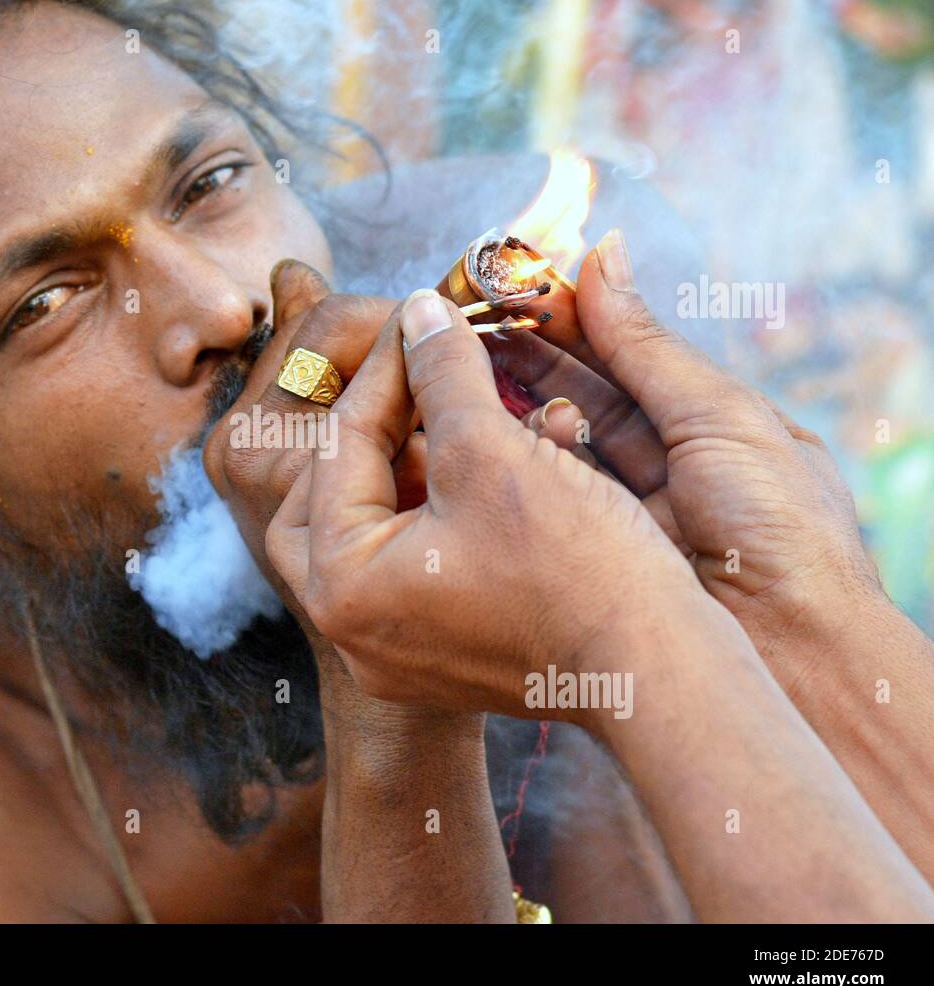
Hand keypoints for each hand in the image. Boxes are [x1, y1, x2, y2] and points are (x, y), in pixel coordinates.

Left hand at [264, 287, 708, 716]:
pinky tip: (481, 470)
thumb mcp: (493, 448)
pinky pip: (409, 566)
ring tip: (453, 419)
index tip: (419, 318)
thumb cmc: (576, 568)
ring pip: (369, 529)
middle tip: (415, 383)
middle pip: (326, 496)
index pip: (339, 446)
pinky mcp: (436, 658)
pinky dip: (435, 511)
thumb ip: (441, 370)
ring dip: (406, 466)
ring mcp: (391, 653)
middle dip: (370, 429)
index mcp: (341, 584)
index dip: (387, 368)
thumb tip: (418, 313)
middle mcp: (349, 631)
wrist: (658, 672)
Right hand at [496, 229, 889, 696]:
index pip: (618, 357)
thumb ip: (646, 343)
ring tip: (457, 376)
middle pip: (577, 399)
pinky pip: (543, 503)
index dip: (563, 321)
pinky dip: (514, 473)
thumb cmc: (779, 529)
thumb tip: (602, 249)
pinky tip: (477, 443)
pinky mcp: (592, 559)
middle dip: (522, 362)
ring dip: (511, 414)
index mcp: (703, 423)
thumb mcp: (717, 416)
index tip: (505, 291)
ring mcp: (623, 516)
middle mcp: (660, 467)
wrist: (793, 654)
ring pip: (553, 451)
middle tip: (460, 328)